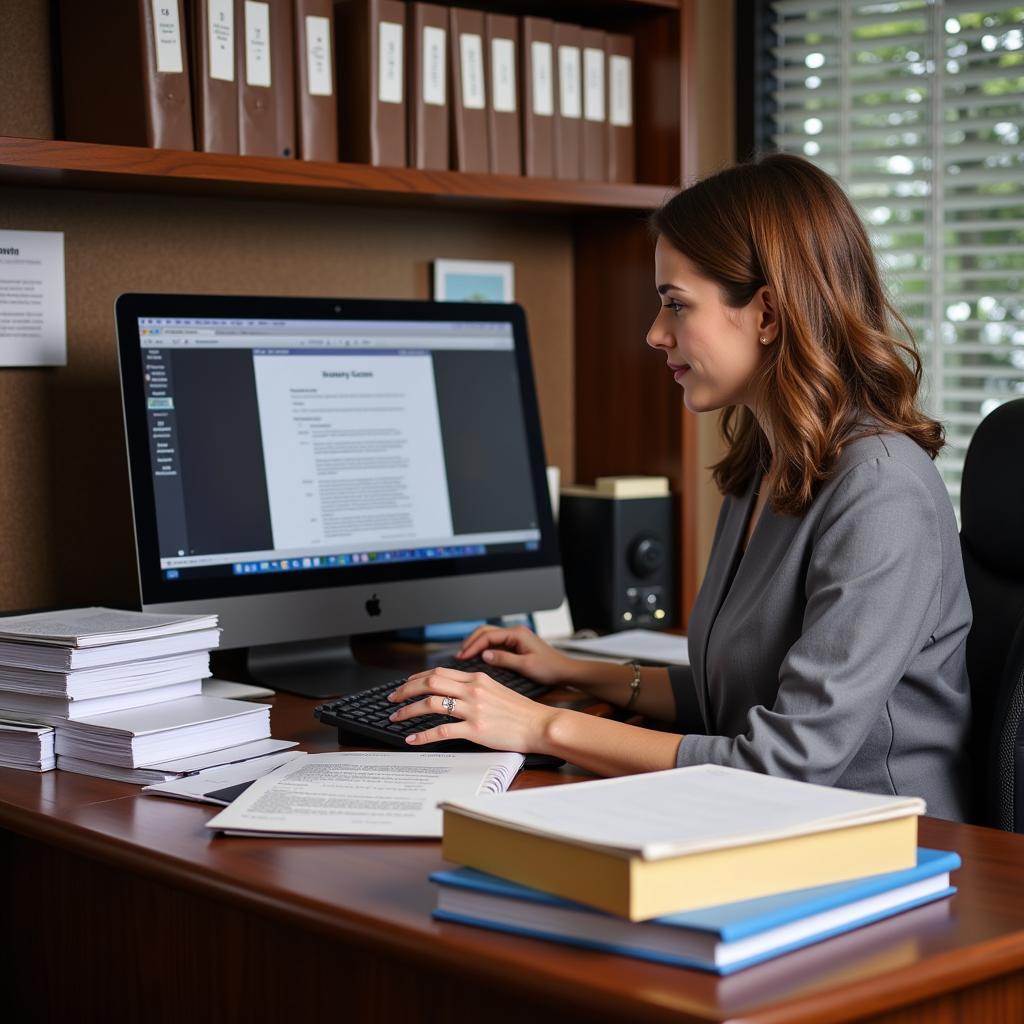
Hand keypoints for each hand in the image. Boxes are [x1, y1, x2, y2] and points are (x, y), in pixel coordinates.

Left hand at [386, 666, 558, 751]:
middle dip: (406, 690)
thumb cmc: (521, 711)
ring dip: (409, 710)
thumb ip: (475, 687)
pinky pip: (442, 730)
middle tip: (392, 699)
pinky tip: (412, 739)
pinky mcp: (476, 730)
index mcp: (477, 678)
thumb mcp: (497, 689)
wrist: (540, 724)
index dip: (417, 678)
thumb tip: (455, 690)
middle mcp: (473, 690)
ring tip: (396, 718)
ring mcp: (473, 709)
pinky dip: (423, 735)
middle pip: (430, 682)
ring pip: (431, 703)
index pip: (439, 672)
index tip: (405, 685)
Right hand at [456, 624, 579, 686]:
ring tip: (465, 656)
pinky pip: (496, 644)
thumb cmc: (549, 668)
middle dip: (471, 642)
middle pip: (486, 632)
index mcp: (517, 634)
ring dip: (476, 645)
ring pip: (490, 637)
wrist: (564, 671)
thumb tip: (484, 655)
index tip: (462, 656)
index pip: (488, 635)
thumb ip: (504, 659)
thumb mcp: (525, 666)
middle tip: (459, 655)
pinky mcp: (515, 645)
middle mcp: (515, 632)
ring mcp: (515, 638)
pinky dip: (484, 649)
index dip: (473, 646)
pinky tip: (477, 658)